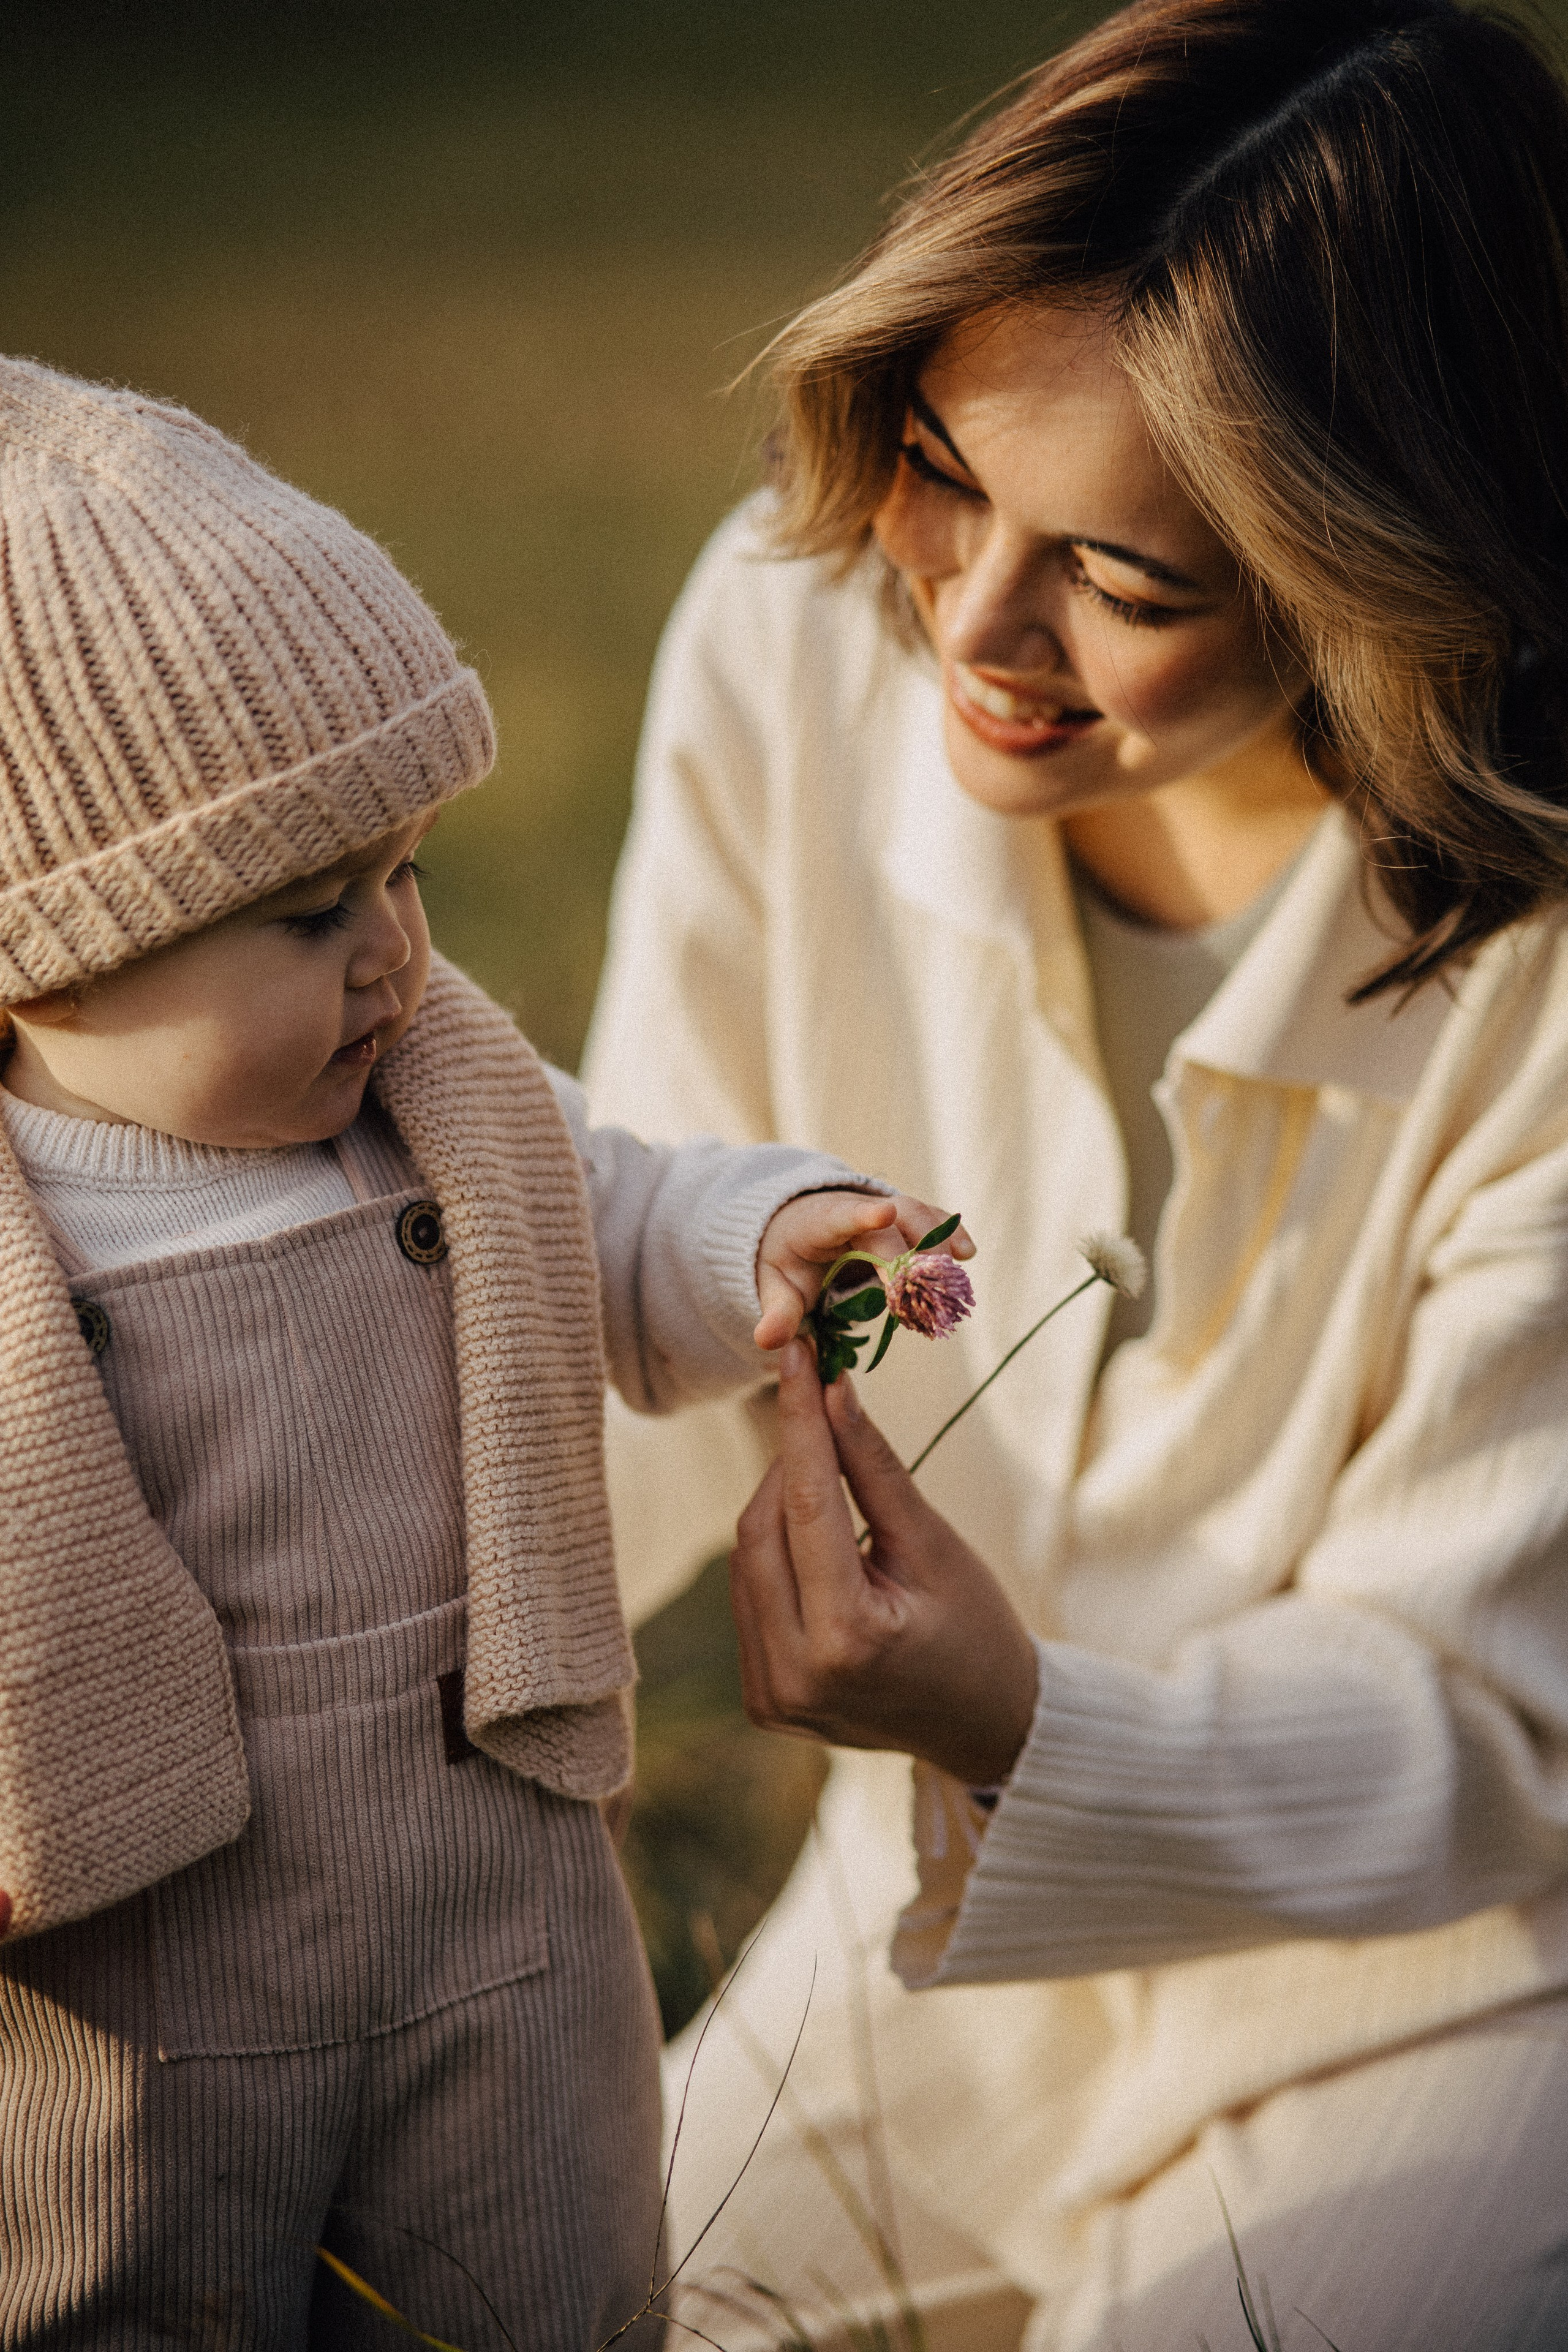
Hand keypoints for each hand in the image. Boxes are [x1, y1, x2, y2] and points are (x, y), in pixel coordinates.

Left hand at [729, 1341, 1038, 1787]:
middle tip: (818, 1412)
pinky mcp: (761, 1700)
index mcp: (846, 1638)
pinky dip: (772, 1555)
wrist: (984, 1727)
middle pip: (760, 1531)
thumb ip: (876, 1468)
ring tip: (826, 1480)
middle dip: (787, 1463)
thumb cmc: (977, 1631)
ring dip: (776, 1507)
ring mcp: (770, 1695)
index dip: (799, 1420)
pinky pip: (749, 1600)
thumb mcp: (935, 1544)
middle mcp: (793, 1674)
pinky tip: (812, 1540)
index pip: (806, 1504)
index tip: (795, 1356)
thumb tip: (833, 1389)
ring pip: (745, 1562)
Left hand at [753, 1190, 972, 1351]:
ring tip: (951, 1278)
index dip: (863, 1215)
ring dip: (936, 1244)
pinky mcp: (903, 1218)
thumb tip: (766, 1342)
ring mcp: (882, 1209)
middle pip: (890, 1221)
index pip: (841, 1216)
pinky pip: (930, 1218)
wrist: (797, 1227)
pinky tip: (968, 1253)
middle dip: (909, 1255)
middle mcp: (854, 1209)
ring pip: (916, 1214)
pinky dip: (949, 1233)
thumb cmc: (786, 1259)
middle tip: (923, 1294)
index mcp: (817, 1224)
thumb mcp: (774, 1287)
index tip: (884, 1213)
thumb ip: (775, 1314)